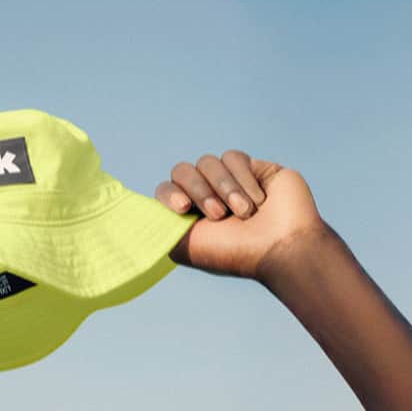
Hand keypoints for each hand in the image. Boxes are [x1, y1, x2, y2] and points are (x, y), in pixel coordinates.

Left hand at [154, 150, 326, 279]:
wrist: (281, 247)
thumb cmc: (234, 253)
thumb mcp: (183, 247)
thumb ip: (157, 227)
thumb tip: (131, 213)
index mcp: (190, 215)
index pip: (166, 189)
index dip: (170, 194)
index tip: (183, 208)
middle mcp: (209, 196)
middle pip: (184, 170)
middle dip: (199, 190)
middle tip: (219, 214)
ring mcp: (232, 180)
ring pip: (208, 162)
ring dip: (224, 188)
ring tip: (244, 211)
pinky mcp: (254, 168)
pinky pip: (233, 157)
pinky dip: (242, 179)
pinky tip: (258, 200)